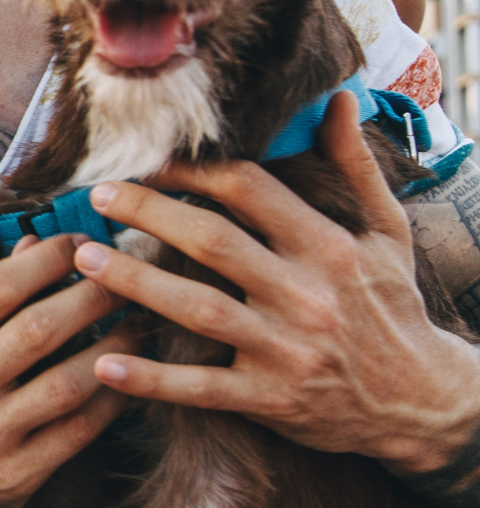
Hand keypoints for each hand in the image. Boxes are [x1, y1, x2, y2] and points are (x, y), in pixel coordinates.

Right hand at [0, 231, 142, 507]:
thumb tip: (35, 242)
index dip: (48, 257)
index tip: (80, 244)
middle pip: (39, 329)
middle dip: (93, 296)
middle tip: (125, 280)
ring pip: (69, 383)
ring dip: (114, 349)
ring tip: (137, 325)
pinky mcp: (15, 476)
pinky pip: (79, 431)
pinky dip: (112, 399)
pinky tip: (128, 377)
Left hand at [73, 93, 479, 473]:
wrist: (423, 404)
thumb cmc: (394, 309)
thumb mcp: (388, 233)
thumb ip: (356, 167)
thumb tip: (337, 102)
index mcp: (328, 247)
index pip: (250, 191)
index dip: (193, 170)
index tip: (149, 158)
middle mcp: (306, 295)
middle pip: (213, 243)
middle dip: (150, 213)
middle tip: (99, 194)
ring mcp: (286, 350)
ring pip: (197, 311)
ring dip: (135, 284)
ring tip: (85, 259)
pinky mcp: (272, 401)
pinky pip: (201, 389)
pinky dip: (151, 379)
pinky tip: (104, 363)